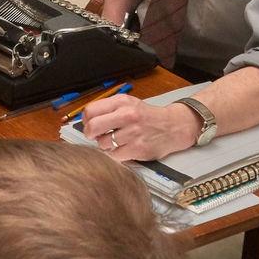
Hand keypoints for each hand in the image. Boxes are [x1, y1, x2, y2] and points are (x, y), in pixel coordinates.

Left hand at [79, 95, 198, 161]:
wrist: (173, 126)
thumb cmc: (147, 116)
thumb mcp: (129, 104)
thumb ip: (108, 109)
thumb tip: (85, 120)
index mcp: (122, 102)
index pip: (90, 111)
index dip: (86, 120)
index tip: (90, 124)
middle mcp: (127, 115)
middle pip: (92, 127)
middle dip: (90, 134)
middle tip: (96, 136)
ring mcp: (132, 133)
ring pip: (102, 143)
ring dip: (105, 145)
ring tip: (116, 141)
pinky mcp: (137, 149)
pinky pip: (114, 156)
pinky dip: (115, 154)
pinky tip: (122, 149)